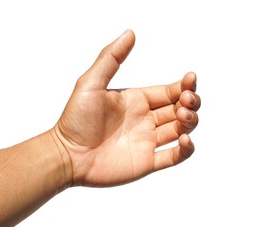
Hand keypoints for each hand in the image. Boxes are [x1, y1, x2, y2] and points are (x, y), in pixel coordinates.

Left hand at [53, 30, 200, 186]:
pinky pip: (174, 156)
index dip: (184, 86)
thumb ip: (111, 58)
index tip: (190, 79)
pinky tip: (185, 140)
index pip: (169, 91)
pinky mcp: (147, 162)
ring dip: (190, 122)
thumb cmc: (76, 119)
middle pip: (179, 109)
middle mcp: (145, 120)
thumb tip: (130, 33)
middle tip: (185, 101)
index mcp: (137, 101)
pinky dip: (185, 150)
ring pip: (181, 130)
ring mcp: (147, 141)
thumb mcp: (91, 83)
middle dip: (189, 102)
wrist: (67, 155)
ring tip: (183, 116)